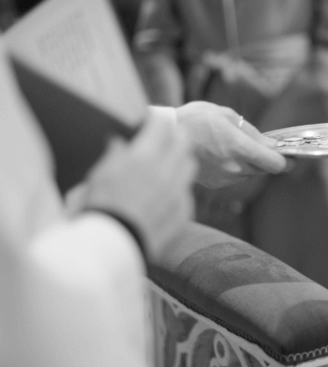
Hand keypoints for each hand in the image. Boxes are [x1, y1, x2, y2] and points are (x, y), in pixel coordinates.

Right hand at [80, 113, 196, 259]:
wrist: (113, 247)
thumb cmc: (99, 209)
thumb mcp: (98, 175)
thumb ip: (114, 154)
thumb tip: (120, 141)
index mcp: (144, 157)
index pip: (162, 125)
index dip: (158, 120)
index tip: (154, 120)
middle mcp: (166, 171)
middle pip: (184, 141)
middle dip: (177, 136)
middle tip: (168, 139)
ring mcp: (178, 192)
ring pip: (190, 166)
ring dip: (181, 162)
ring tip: (169, 166)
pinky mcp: (184, 212)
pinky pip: (186, 193)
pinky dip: (178, 191)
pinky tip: (165, 197)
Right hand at [176, 102, 288, 187]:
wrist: (164, 137)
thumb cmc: (195, 119)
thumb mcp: (226, 116)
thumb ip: (253, 134)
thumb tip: (273, 146)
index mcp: (239, 148)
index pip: (275, 164)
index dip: (286, 161)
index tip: (290, 156)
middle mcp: (234, 167)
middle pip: (264, 169)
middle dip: (266, 159)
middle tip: (261, 146)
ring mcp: (224, 178)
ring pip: (249, 173)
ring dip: (249, 163)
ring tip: (232, 146)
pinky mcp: (215, 184)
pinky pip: (234, 177)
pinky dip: (234, 168)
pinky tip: (220, 155)